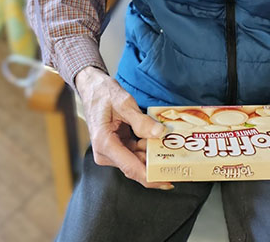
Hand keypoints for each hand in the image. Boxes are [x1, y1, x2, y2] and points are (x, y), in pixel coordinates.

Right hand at [75, 67, 171, 188]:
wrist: (91, 87)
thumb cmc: (102, 93)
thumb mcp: (124, 103)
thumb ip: (142, 121)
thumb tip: (160, 134)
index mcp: (104, 143)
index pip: (131, 168)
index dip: (151, 178)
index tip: (169, 182)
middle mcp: (105, 152)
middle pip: (135, 166)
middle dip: (156, 164)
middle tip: (178, 160)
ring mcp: (110, 151)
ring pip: (137, 160)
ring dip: (152, 154)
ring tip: (169, 146)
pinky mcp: (115, 148)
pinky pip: (134, 153)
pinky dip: (146, 148)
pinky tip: (156, 140)